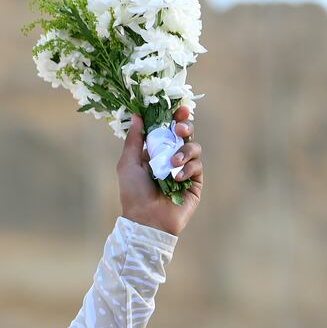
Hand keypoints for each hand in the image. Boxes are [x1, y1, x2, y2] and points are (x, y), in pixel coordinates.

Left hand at [117, 105, 202, 235]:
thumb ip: (135, 139)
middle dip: (185, 127)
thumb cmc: (133, 192)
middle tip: (180, 129)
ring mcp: (184, 169)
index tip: (178, 108)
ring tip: (173, 163)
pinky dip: (188, 169)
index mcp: (154, 151)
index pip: (166, 129)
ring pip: (194, 148)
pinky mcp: (195, 182)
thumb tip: (137, 115)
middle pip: (185, 134)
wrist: (147, 219)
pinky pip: (198, 166)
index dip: (173, 117)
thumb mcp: (128, 163)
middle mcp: (170, 157)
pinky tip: (177, 178)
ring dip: (185, 151)